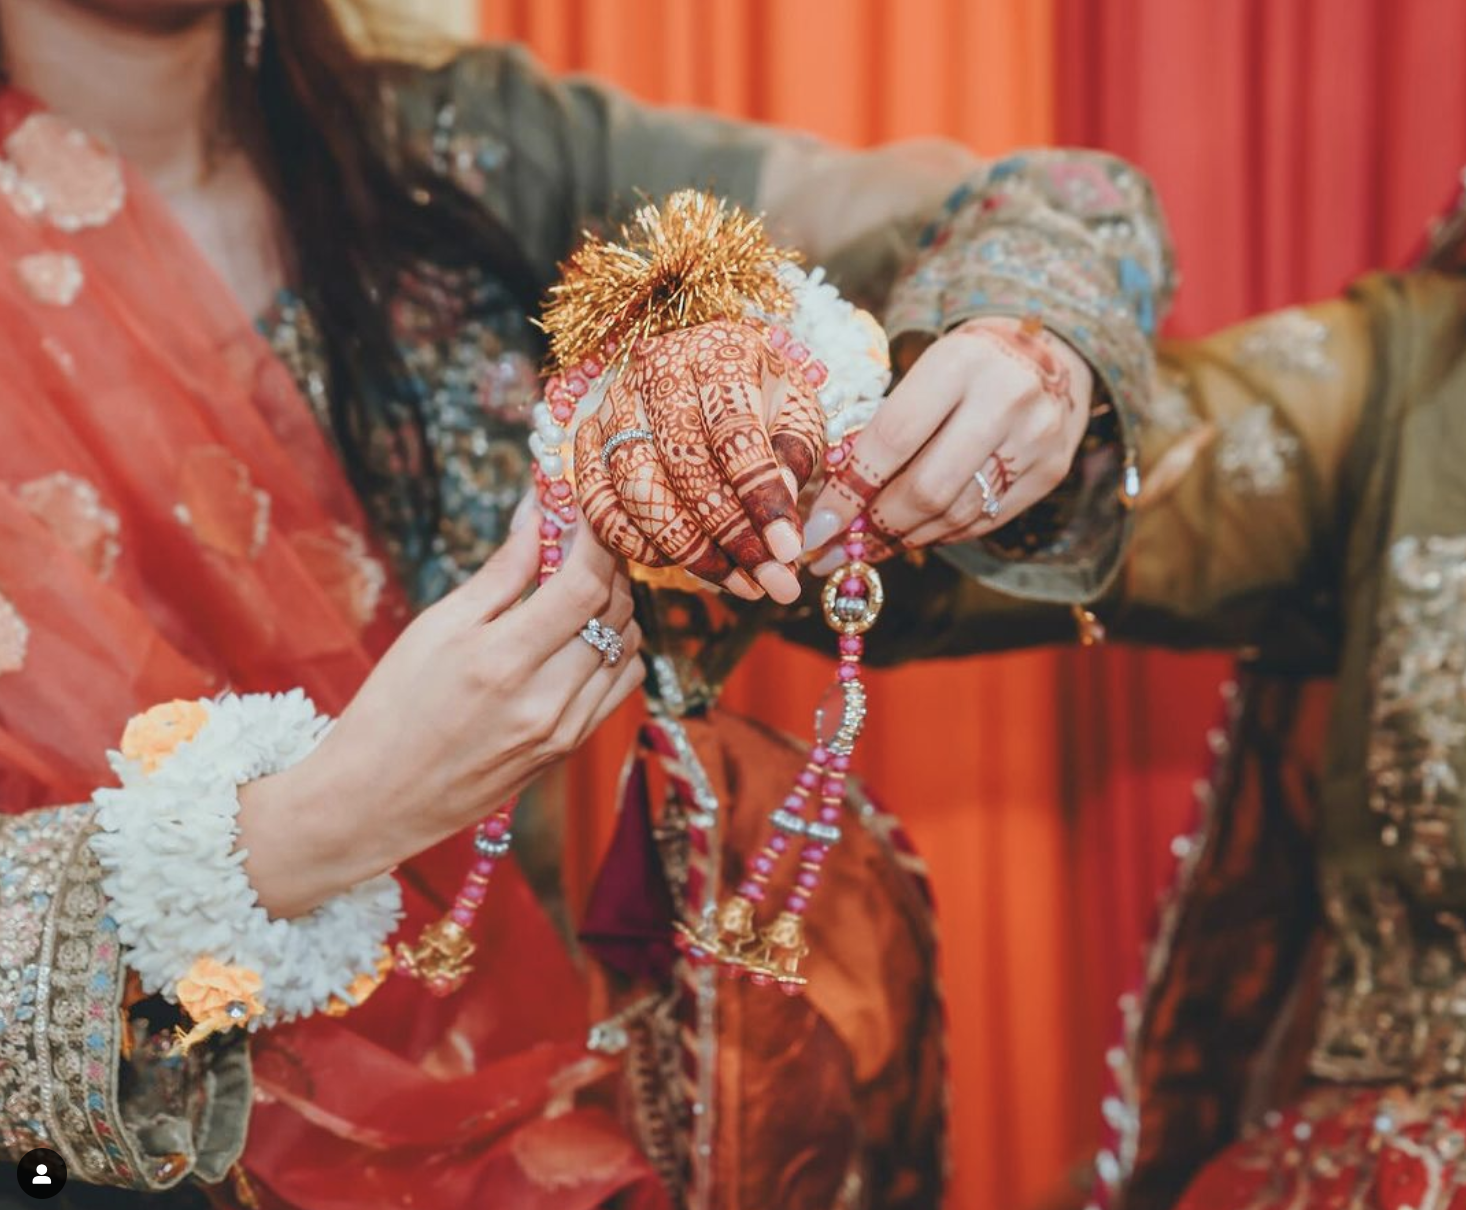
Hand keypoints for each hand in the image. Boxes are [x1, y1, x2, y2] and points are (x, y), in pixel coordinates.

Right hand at [239, 522, 642, 916]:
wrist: (377, 800)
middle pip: (615, 610)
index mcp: (504, 660)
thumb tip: (540, 514)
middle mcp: (546, 699)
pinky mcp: (570, 749)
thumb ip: (501, 572)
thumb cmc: (393, 707)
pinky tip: (581, 639)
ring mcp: (565, 729)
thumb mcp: (436, 627)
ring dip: (615, 607)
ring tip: (576, 589)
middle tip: (579, 541)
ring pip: (628, 646)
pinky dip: (615, 650)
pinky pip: (621, 685)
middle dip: (605, 564)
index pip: (587, 583)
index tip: (589, 508)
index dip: (597, 537)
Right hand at [573, 320, 825, 604]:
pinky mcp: (587, 439)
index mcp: (718, 351)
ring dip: (686, 546)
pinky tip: (680, 562)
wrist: (713, 382)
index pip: (734, 430)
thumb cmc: (763, 401)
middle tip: (766, 581)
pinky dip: (636, 543)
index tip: (788, 550)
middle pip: (682, 461)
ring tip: (735, 582)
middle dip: (727, 532)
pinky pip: (598, 503)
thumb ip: (793, 462)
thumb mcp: (796, 419)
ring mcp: (614, 404)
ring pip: (637, 485)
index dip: (761, 496)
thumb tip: (780, 520)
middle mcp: (656, 368)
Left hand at [803, 317, 1092, 570]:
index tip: (817, 525)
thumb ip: (885, 429)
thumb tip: (835, 505)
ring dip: (902, 539)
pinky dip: (938, 535)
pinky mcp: (1050, 472)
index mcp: (958, 363)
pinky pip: (983, 522)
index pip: (892, 439)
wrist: (1050, 350)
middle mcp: (1004, 400)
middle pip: (926, 489)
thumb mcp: (924, 373)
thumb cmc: (965, 365)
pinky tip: (909, 537)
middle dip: (873, 527)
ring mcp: (1034, 440)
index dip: (849, 491)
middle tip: (837, 548)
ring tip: (865, 550)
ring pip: (954, 514)